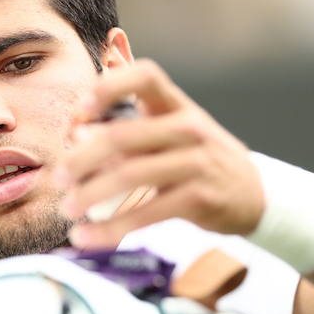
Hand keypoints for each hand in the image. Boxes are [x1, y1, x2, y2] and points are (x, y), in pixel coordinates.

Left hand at [61, 59, 264, 247]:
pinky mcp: (198, 198)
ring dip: (90, 195)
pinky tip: (88, 238)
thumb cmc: (199, 160)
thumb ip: (131, 129)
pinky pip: (146, 213)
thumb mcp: (174, 132)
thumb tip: (76, 134)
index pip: (146, 76)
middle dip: (82, 158)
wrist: (254, 194)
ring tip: (67, 211)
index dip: (109, 87)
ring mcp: (196, 162)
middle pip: (123, 135)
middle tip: (58, 178)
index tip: (80, 112)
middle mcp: (188, 127)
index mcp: (177, 105)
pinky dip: (111, 228)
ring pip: (130, 175)